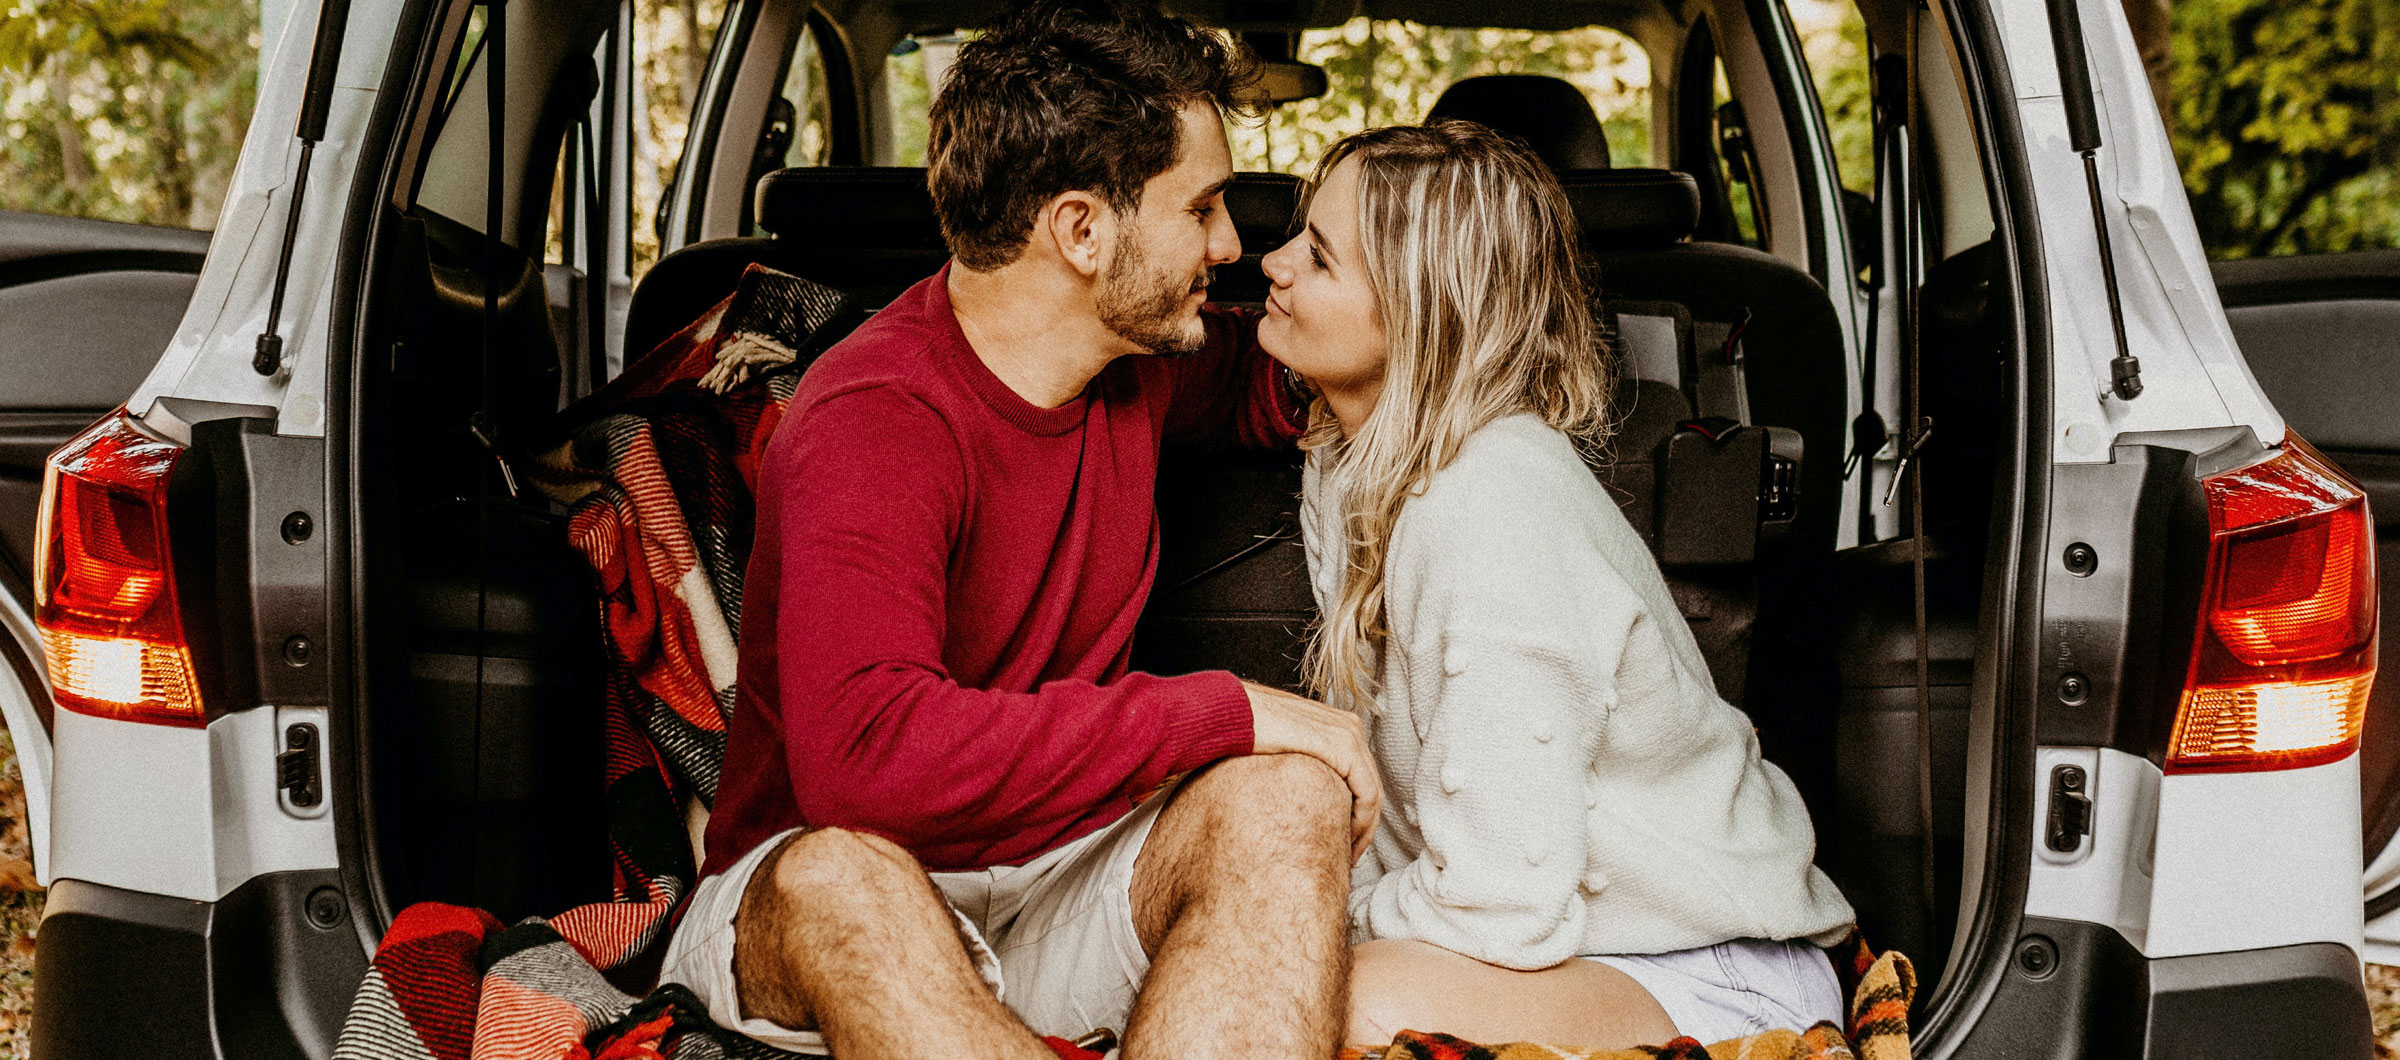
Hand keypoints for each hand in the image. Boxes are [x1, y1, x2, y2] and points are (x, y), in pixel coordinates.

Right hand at [1243, 681, 1380, 861]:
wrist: (1233, 712)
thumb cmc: (1246, 731)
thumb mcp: (1281, 749)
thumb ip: (1299, 765)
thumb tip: (1295, 795)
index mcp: (1337, 726)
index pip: (1360, 778)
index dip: (1356, 814)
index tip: (1342, 842)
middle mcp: (1350, 727)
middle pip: (1371, 787)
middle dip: (1363, 826)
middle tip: (1349, 855)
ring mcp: (1350, 735)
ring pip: (1373, 794)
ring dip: (1364, 830)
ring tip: (1347, 855)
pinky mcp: (1345, 747)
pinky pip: (1367, 793)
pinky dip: (1362, 822)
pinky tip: (1347, 842)